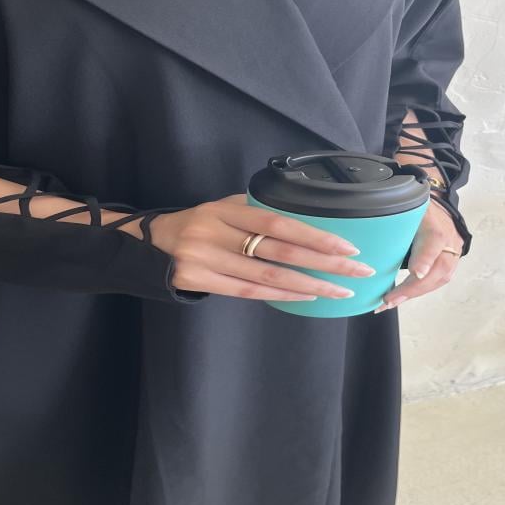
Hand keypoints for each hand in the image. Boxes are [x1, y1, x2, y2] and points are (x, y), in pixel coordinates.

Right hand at [147, 194, 377, 300]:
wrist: (148, 246)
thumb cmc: (196, 225)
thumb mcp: (220, 207)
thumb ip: (254, 210)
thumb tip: (300, 216)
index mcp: (224, 209)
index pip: (277, 223)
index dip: (313, 236)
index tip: (346, 246)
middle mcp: (214, 232)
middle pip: (279, 251)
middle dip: (323, 263)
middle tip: (356, 271)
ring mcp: (204, 258)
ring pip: (266, 277)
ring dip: (308, 285)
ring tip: (338, 291)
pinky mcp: (197, 281)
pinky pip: (247, 292)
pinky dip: (280, 295)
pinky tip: (305, 296)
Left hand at [373, 200, 461, 313]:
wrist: (438, 210)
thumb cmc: (417, 212)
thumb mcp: (405, 214)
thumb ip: (397, 227)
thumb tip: (377, 243)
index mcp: (435, 226)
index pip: (433, 243)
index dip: (425, 259)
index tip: (415, 273)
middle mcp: (449, 242)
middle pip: (437, 269)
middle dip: (412, 289)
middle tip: (389, 300)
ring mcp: (454, 253)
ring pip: (440, 279)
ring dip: (415, 293)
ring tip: (392, 302)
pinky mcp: (453, 262)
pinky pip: (439, 280)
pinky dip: (420, 290)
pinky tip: (404, 296)